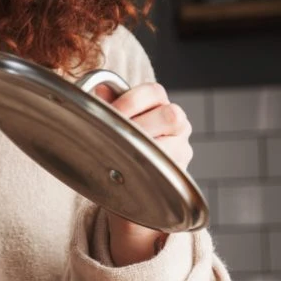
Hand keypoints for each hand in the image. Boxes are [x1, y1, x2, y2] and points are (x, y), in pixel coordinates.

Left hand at [92, 82, 192, 266]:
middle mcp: (178, 124)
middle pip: (169, 114)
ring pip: (170, 142)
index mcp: (160, 105)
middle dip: (136, 124)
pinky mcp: (178, 170)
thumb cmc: (116, 151)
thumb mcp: (111, 125)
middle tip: (113, 135)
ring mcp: (181, 147)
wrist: (124, 191)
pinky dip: (145, 166)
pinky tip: (128, 168)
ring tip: (118, 152)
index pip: (154, 92)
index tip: (107, 113)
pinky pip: (166, 166)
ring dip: (141, 147)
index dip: (129, 101)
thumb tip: (99, 89)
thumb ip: (108, 105)